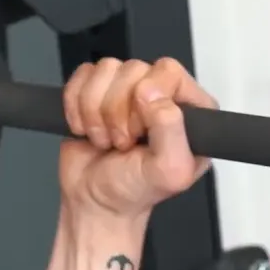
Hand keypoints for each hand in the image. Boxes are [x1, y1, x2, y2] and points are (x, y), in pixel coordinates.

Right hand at [58, 57, 215, 218]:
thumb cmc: (136, 191)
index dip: (148, 97)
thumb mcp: (168, 171)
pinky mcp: (98, 91)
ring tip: (107, 140)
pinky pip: (82, 75)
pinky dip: (77, 105)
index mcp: (192, 111)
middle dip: (118, 110)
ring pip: (105, 69)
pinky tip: (88, 129)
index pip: (169, 71)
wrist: (96, 201)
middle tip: (124, 142)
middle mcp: (162, 96)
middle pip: (134, 68)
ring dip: (96, 111)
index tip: (141, 130)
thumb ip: (171, 129)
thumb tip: (152, 92)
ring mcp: (129, 91)